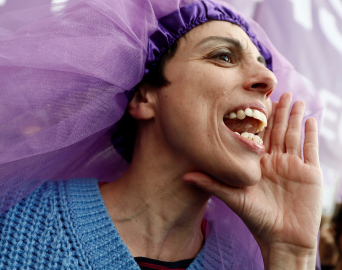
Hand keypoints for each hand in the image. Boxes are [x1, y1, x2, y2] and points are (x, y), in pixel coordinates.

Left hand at [182, 92, 321, 268]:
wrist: (282, 239)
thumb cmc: (256, 219)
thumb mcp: (233, 197)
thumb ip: (212, 183)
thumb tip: (184, 176)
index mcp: (257, 164)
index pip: (257, 136)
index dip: (256, 119)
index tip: (251, 100)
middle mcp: (274, 161)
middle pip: (276, 131)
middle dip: (277, 112)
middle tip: (276, 91)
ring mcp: (293, 166)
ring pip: (293, 135)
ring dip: (294, 117)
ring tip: (292, 98)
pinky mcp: (310, 173)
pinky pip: (310, 149)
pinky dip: (310, 134)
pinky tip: (309, 119)